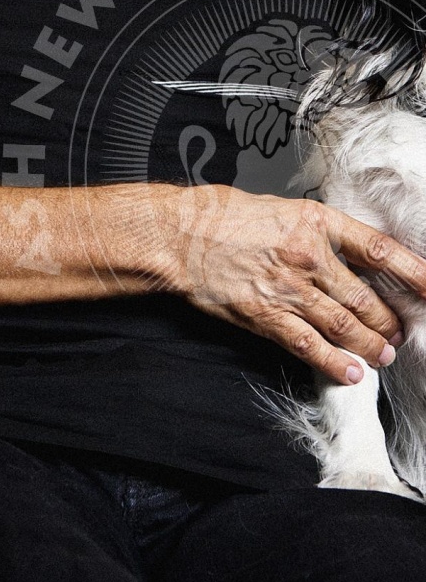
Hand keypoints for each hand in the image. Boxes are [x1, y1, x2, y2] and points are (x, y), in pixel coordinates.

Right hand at [165, 186, 421, 383]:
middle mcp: (307, 256)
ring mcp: (287, 289)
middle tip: (400, 331)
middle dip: (389, 321)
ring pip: (344, 325)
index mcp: (315, 222)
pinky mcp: (265, 315)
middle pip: (366, 297)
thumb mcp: (282, 209)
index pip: (379, 250)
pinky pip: (308, 345)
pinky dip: (334, 363)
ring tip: (384, 354)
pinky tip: (351, 372)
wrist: (180, 236)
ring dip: (369, 344)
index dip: (413, 272)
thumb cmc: (223, 217)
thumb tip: (351, 255)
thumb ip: (318, 232)